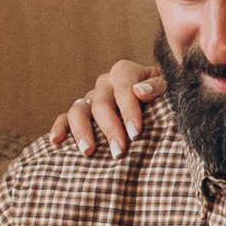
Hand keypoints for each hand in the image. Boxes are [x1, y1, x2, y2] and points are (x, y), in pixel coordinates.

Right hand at [47, 57, 165, 155]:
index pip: (124, 86)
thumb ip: (159, 87)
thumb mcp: (169, 89)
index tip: (135, 133)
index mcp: (125, 73)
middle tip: (119, 152)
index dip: (129, 109)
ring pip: (79, 110)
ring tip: (89, 151)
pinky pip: (65, 118)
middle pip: (101, 103)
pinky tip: (55, 141)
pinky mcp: (81, 113)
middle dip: (110, 128)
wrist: (159, 107)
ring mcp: (91, 98)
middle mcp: (105, 84)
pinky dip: (59, 127)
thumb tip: (140, 91)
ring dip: (82, 131)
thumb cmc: (166, 99)